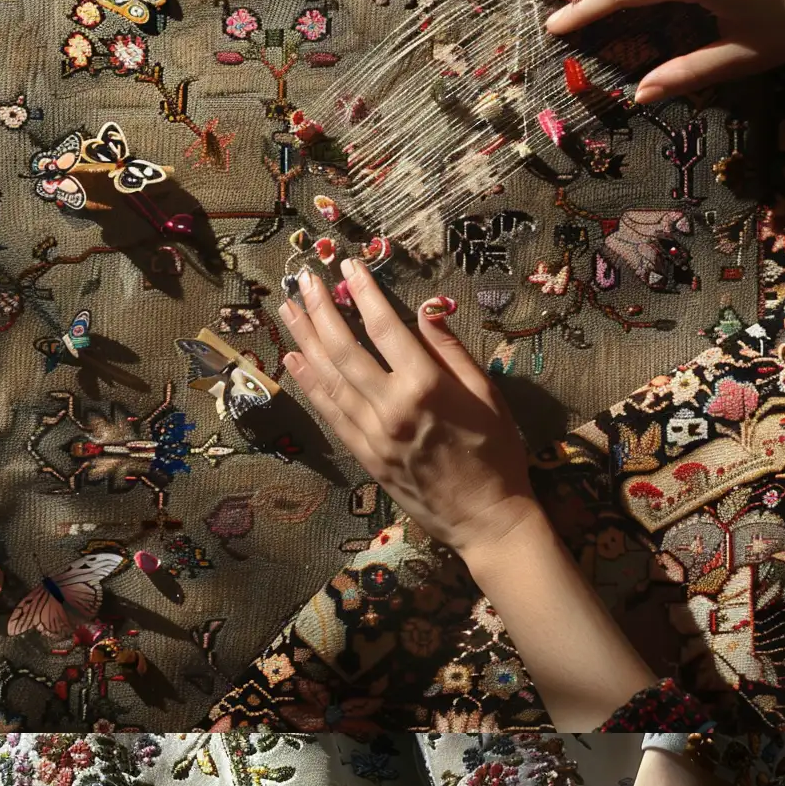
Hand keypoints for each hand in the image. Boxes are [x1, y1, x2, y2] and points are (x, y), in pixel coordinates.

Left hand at [279, 264, 542, 558]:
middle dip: (320, 309)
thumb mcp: (488, 396)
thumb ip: (453, 353)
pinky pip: (330, 412)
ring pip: (328, 378)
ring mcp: (373, 433)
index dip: (364, 294)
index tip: (347, 267)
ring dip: (304, 339)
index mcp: (427, 387)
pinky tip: (293, 359)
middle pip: (344, 348)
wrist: (486, 518)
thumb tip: (426, 312)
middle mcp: (392, 407)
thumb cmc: (497, 454)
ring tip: (286, 308)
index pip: (385, 328)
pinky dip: (309, 384)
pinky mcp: (365, 455)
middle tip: (301, 278)